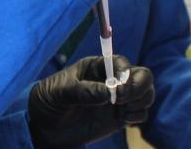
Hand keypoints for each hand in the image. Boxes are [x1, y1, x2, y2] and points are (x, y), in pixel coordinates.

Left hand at [27, 56, 153, 148]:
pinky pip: (141, 113)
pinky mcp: (120, 117)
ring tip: (123, 111)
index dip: (125, 74)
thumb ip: (83, 91)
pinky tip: (124, 120)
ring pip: (146, 93)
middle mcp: (111, 81)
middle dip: (140, 87)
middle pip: (142, 75)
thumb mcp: (59, 92)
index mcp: (96, 67)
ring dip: (142, 101)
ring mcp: (117, 99)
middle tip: (123, 101)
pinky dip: (139, 116)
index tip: (118, 91)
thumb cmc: (49, 101)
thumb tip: (109, 93)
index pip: (121, 63)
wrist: (45, 127)